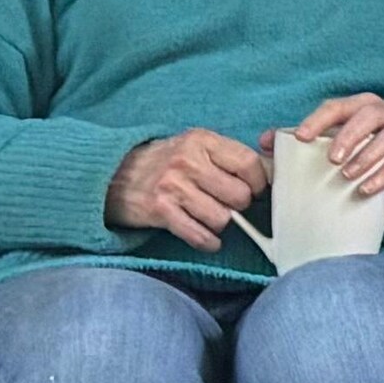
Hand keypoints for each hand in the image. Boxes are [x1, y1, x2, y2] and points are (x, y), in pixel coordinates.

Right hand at [107, 129, 266, 244]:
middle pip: (240, 195)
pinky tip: (207, 237)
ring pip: (222, 218)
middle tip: (228, 204)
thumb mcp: (195, 146)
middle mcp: (187, 161)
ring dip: (221, 224)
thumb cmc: (165, 162)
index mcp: (201, 140)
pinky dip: (208, 241)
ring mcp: (172, 186)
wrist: (114, 174)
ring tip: (211, 217)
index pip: (249, 163)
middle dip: (240, 205)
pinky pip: (200, 235)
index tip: (256, 190)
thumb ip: (228, 157)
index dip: (259, 182)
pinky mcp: (160, 211)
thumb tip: (269, 176)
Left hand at [287, 92, 383, 196]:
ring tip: (348, 175)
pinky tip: (369, 188)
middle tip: (332, 159)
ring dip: (368, 155)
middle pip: (369, 114)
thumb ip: (307, 140)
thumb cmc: (371, 146)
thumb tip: (264, 142)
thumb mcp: (341, 140)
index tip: (300, 137)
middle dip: (349, 135)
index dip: (319, 119)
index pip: (339, 105)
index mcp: (363, 105)